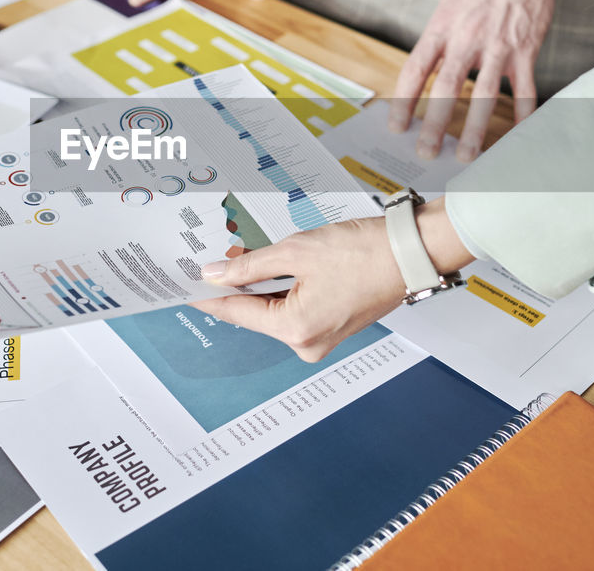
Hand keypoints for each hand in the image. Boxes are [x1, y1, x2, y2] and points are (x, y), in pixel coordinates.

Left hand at [193, 218, 404, 361]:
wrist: (409, 253)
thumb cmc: (363, 252)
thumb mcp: (295, 251)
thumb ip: (249, 266)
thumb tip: (215, 273)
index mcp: (295, 329)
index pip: (236, 312)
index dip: (208, 294)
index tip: (184, 284)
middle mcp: (306, 343)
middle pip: (255, 314)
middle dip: (235, 286)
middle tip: (213, 259)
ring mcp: (321, 338)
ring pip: (274, 311)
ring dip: (259, 286)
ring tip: (243, 256)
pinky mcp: (332, 326)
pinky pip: (294, 310)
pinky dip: (281, 290)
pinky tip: (271, 268)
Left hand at [389, 0, 556, 161]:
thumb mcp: (449, 1)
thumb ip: (439, 36)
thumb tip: (426, 70)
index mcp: (442, 26)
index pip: (416, 70)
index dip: (404, 101)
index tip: (397, 126)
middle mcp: (467, 38)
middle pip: (446, 89)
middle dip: (434, 125)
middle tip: (426, 151)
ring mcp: (498, 46)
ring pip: (484, 96)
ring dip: (474, 129)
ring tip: (466, 155)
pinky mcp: (526, 50)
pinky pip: (524, 89)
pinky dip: (522, 114)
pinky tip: (517, 135)